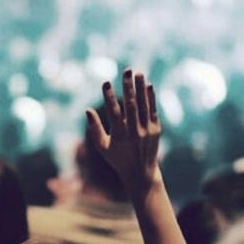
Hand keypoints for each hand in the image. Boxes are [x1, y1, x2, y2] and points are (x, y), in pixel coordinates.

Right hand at [86, 69, 161, 193]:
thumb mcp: (102, 147)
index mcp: (119, 136)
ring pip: (144, 105)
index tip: (105, 82)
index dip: (109, 97)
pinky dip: (151, 97)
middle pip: (131, 105)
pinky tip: (148, 85)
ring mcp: (147, 130)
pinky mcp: (156, 130)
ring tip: (138, 72)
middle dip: (128, 86)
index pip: (113, 112)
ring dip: (141, 88)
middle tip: (126, 70)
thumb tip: (87, 110)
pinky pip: (153, 110)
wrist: (141, 173)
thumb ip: (95, 128)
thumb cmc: (118, 159)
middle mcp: (134, 132)